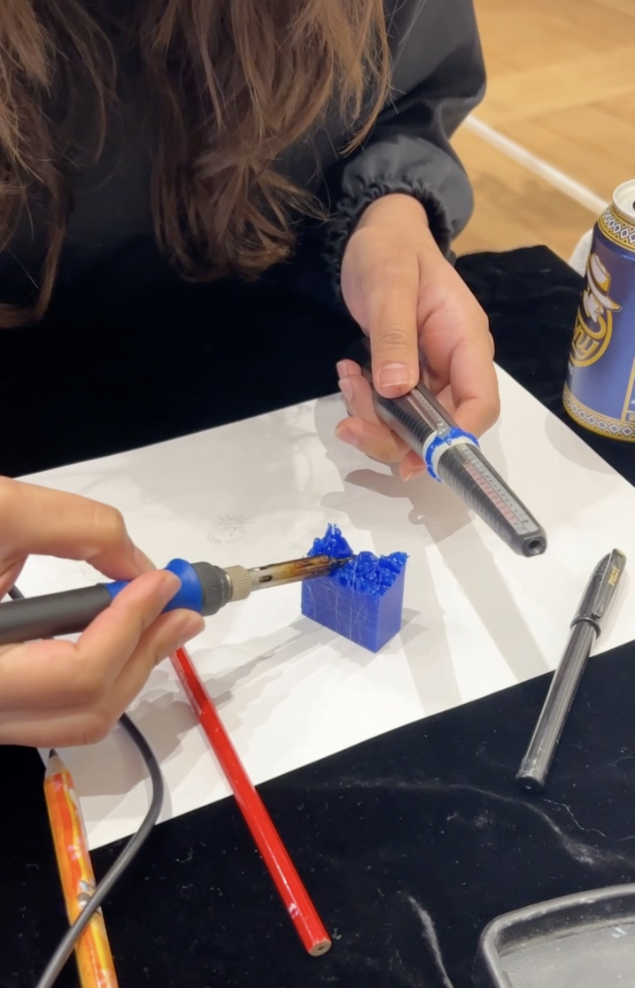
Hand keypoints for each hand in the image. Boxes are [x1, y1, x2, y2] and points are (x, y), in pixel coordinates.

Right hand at [0, 478, 203, 747]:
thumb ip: (77, 530)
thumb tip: (139, 565)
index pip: (74, 674)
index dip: (129, 625)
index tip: (163, 582)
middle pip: (84, 709)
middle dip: (143, 651)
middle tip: (183, 607)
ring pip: (73, 720)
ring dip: (128, 666)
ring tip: (162, 618)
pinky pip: (52, 709)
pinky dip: (97, 672)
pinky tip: (115, 631)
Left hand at [338, 194, 499, 479]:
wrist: (377, 232)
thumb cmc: (390, 250)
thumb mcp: (389, 285)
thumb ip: (394, 336)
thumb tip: (396, 390)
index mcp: (466, 340)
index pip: (480, 403)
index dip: (456, 438)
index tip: (417, 461)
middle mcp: (455, 363)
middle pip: (442, 425)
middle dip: (396, 435)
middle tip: (350, 426)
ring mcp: (431, 372)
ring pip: (411, 423)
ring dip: (373, 417)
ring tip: (346, 378)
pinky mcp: (407, 374)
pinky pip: (391, 406)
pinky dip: (366, 401)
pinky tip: (347, 371)